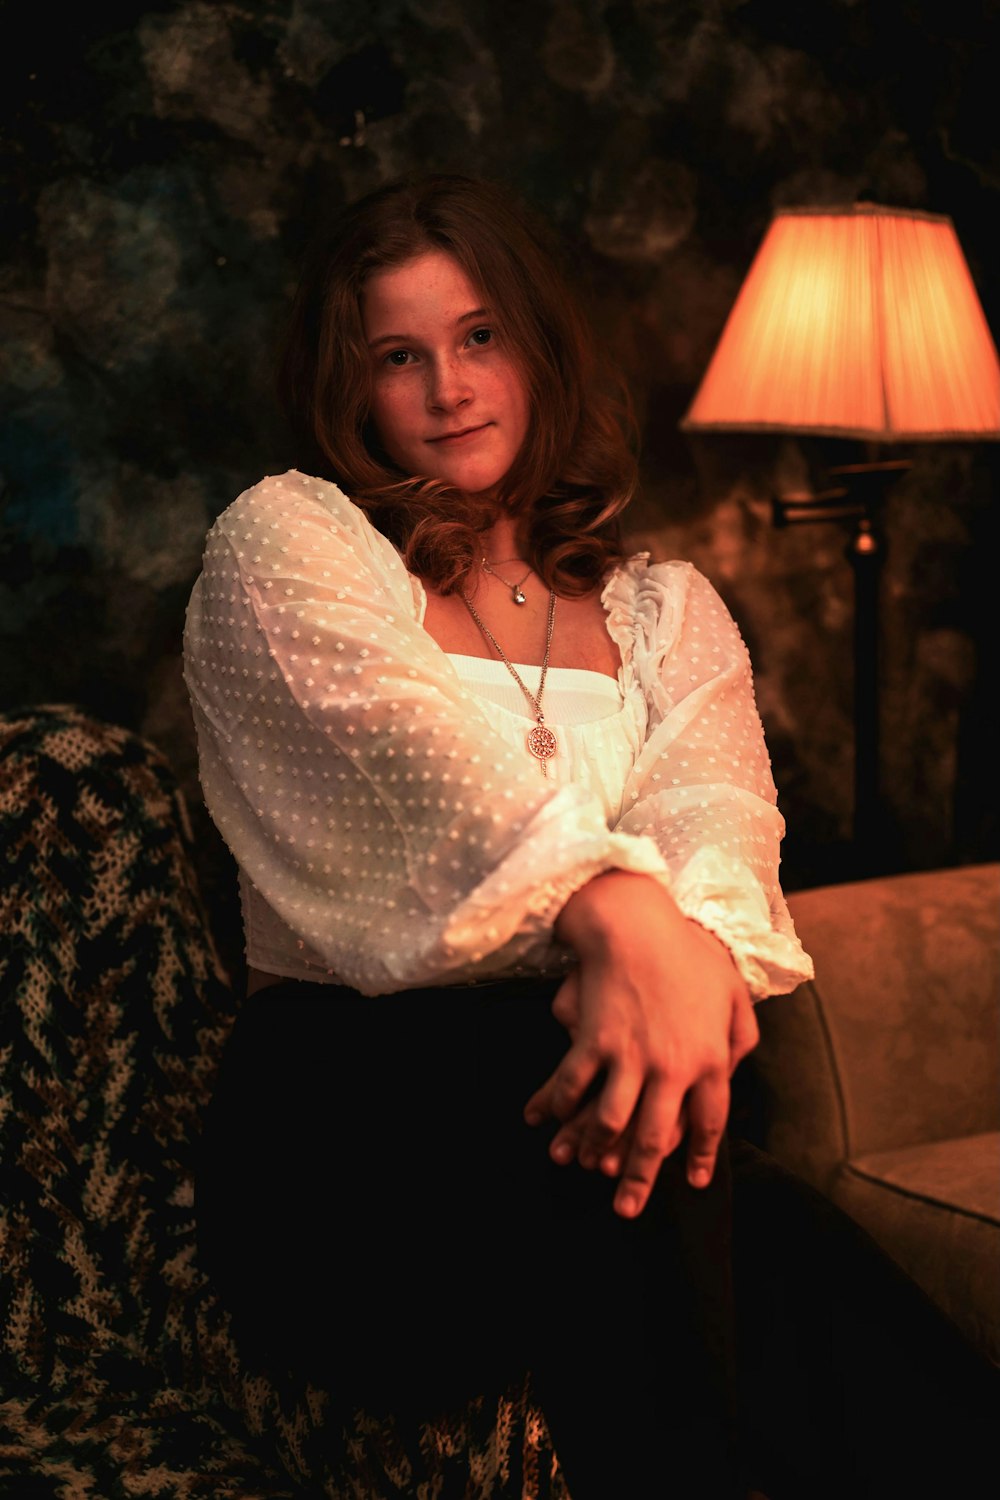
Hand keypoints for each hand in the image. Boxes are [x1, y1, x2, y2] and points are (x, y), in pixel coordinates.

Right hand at [523, 872, 756, 1217]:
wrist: (637, 925)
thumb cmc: (689, 952)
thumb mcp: (734, 993)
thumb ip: (741, 1036)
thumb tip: (734, 1069)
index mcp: (711, 1060)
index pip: (709, 1123)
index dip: (699, 1157)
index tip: (692, 1181)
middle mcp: (671, 1069)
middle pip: (654, 1138)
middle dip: (639, 1179)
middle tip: (626, 1208)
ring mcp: (630, 1058)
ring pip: (610, 1123)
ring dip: (592, 1151)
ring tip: (581, 1169)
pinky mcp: (594, 1041)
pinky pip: (571, 1086)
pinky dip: (553, 1106)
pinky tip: (542, 1121)